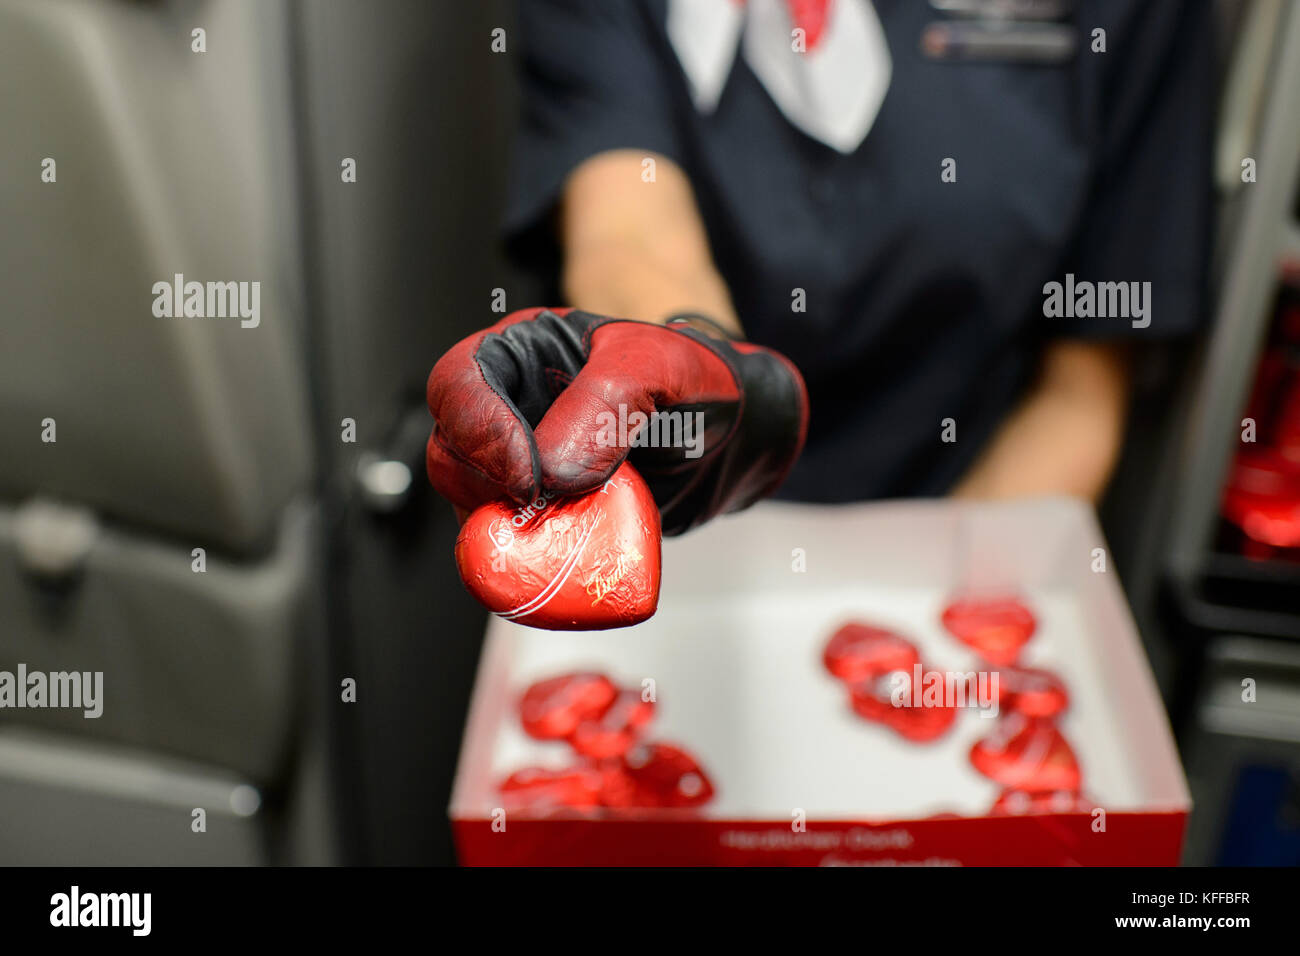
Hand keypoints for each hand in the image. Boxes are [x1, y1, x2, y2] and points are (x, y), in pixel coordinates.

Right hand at [425, 307, 807, 534]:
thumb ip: (604, 403)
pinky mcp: (541, 517)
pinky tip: (575, 560)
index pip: (457, 385)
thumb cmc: (695, 384)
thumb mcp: (659, 368)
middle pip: (451, 455)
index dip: (478, 432)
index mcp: (519, 354)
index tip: (529, 477)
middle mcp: (508, 412)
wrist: (733, 440)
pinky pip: (514, 548)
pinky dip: (534, 563)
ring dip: (509, 533)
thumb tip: (551, 471)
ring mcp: (521, 469)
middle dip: (488, 491)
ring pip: (474, 510)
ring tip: (571, 532)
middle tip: (546, 510)